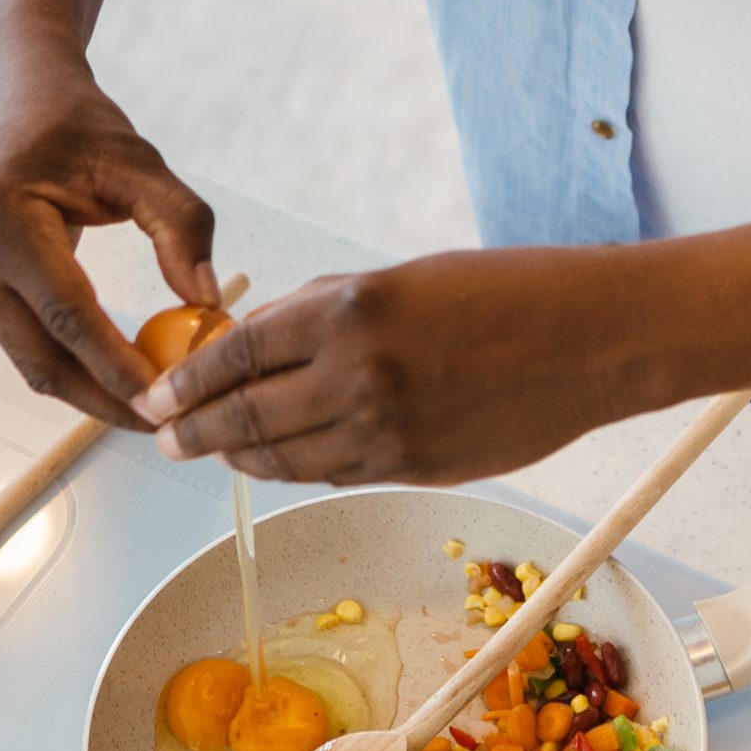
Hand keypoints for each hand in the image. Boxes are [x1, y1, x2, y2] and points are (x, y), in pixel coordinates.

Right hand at [0, 39, 217, 427]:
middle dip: (101, 398)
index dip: (115, 365)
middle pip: (39, 357)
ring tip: (146, 406)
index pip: (66, 313)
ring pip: (29, 360)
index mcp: (3, 216)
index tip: (164, 398)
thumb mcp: (140, 162)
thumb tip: (205, 301)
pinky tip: (117, 374)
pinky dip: (71, 363)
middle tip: (162, 422)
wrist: (16, 96)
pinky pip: (25, 341)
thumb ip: (179, 226)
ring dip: (87, 389)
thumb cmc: (76, 122)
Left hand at [133, 245, 655, 484]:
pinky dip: (297, 466)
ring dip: (239, 456)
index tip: (155, 395)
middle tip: (163, 436)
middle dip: (194, 430)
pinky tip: (279, 458)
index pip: (237, 354)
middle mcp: (358, 376)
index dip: (186, 380)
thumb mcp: (402, 277)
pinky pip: (335, 473)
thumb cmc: (505, 290)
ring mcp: (388, 432)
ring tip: (212, 451)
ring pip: (285, 457)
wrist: (596, 339)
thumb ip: (323, 310)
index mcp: (350, 312)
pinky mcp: (416, 469)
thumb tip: (256, 337)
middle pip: (246, 416)